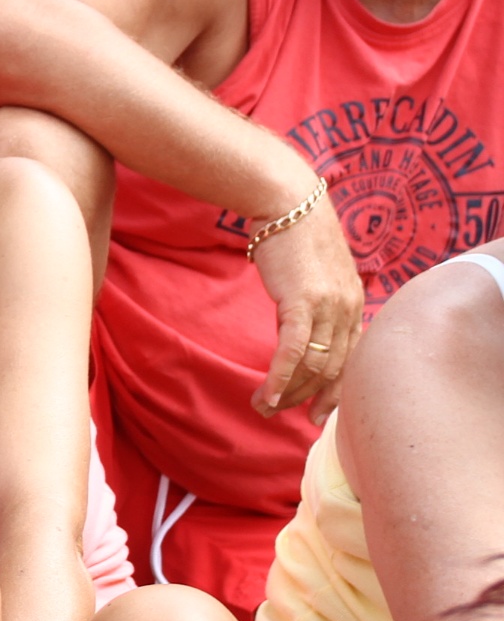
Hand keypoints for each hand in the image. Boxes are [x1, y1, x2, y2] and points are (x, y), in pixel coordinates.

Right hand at [249, 178, 361, 421]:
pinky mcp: (301, 302)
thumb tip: (293, 329)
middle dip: (311, 398)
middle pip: (335, 368)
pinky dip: (280, 377)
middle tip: (289, 417)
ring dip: (289, 391)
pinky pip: (294, 351)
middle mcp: (348, 308)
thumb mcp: (312, 274)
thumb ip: (311, 303)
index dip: (337, 389)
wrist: (286, 203)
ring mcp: (328, 306)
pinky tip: (265, 394)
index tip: (320, 412)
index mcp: (354, 302)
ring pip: (315, 365)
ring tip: (266, 407)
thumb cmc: (293, 233)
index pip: (352, 357)